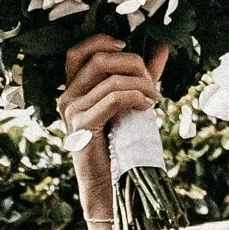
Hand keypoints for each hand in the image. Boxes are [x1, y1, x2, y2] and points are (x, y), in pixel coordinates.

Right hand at [58, 35, 169, 226]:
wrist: (112, 187)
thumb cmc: (121, 147)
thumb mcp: (131, 105)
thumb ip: (142, 77)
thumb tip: (162, 49)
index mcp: (73, 91)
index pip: (78, 52)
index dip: (102, 41)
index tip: (127, 46)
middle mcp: (66, 98)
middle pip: (99, 60)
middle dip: (133, 65)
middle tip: (152, 83)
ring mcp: (71, 112)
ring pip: (110, 79)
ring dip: (141, 85)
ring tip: (156, 99)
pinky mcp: (82, 125)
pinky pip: (113, 98)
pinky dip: (136, 97)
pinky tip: (146, 106)